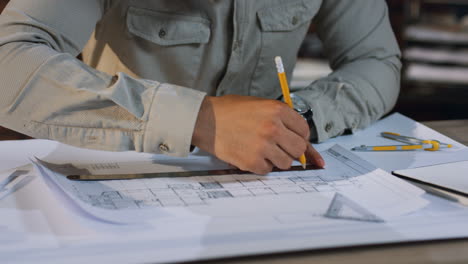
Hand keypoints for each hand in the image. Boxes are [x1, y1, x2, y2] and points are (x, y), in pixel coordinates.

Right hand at [192, 95, 324, 173]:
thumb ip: (281, 119)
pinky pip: (267, 170)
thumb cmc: (230, 111)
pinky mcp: (251, 161)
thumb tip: (302, 141)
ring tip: (261, 150)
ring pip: (285, 163)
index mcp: (277, 110)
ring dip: (276, 160)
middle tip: (278, 147)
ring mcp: (263, 146)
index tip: (292, 138)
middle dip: (290, 150)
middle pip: (298, 149)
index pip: (304, 130)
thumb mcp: (259, 104)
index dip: (299, 136)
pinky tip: (250, 155)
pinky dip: (261, 166)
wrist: (205, 120)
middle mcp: (273, 128)